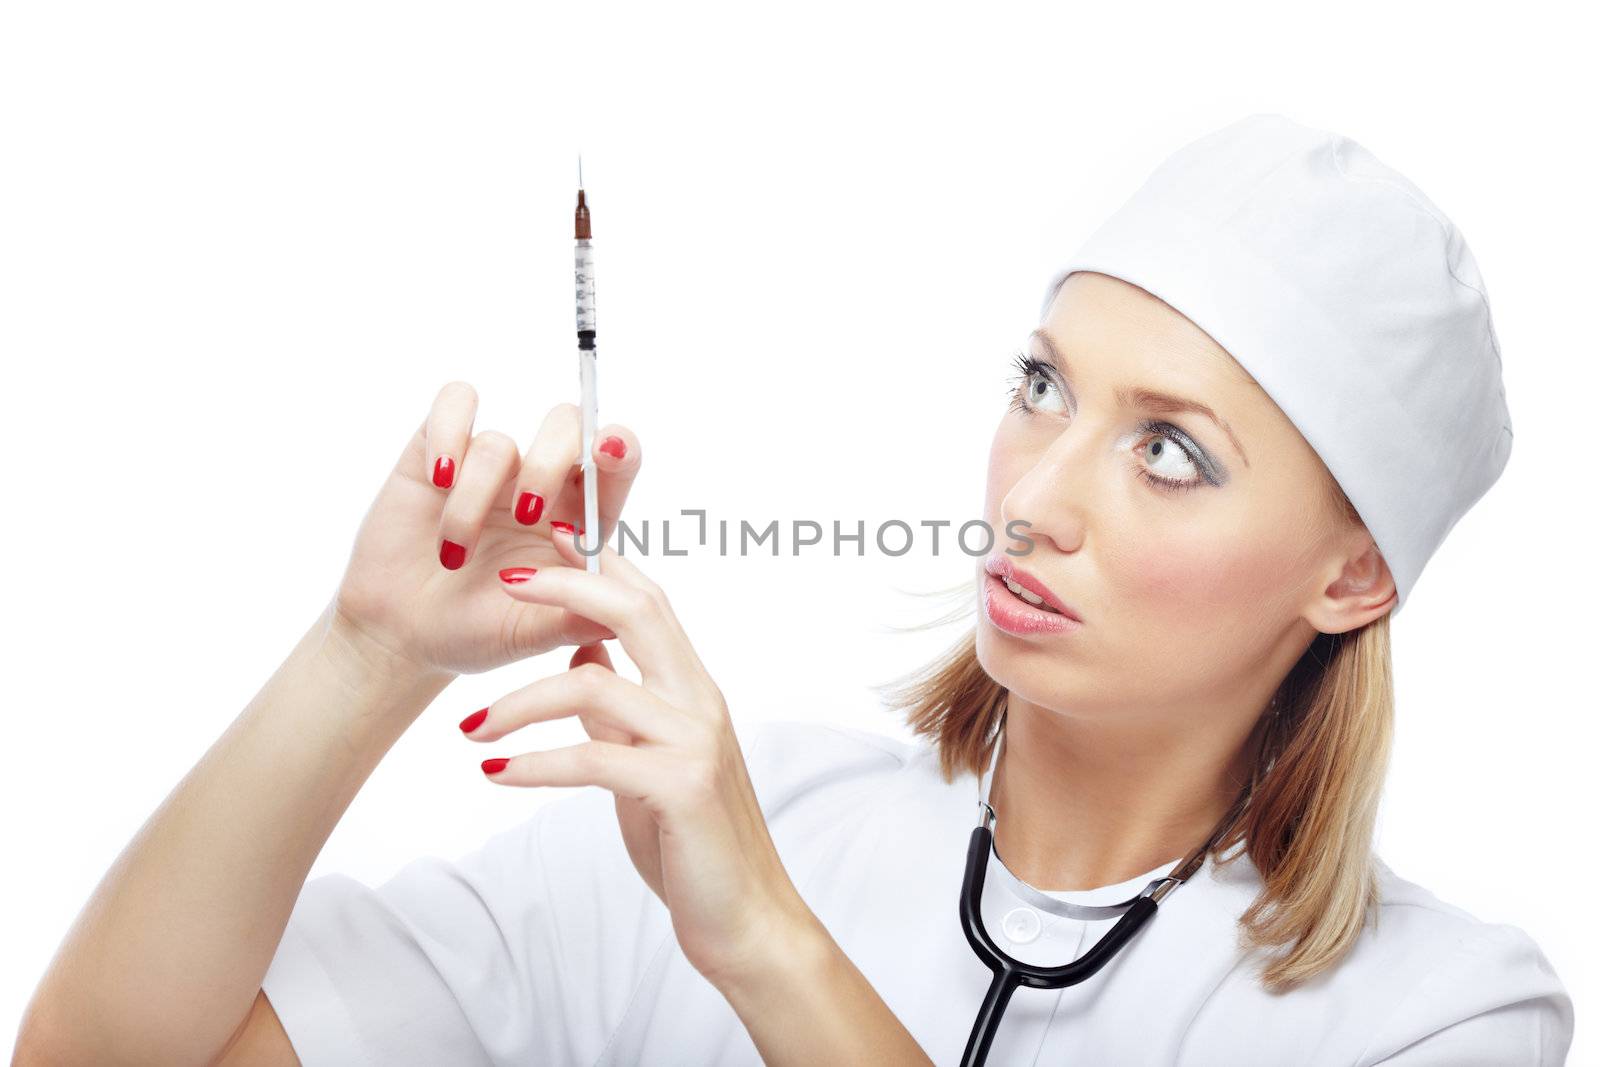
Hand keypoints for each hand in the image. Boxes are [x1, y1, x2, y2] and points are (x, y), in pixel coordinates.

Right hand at [332, 381, 640, 676]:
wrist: (402, 636)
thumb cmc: (475, 631)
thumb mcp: (530, 634)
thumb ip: (573, 619)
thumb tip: (620, 616)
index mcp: (578, 520)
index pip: (614, 465)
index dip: (619, 447)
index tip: (607, 452)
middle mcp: (538, 482)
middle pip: (566, 427)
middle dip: (549, 464)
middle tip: (527, 515)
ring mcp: (490, 465)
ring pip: (498, 441)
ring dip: (473, 500)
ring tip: (453, 555)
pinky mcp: (437, 449)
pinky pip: (455, 401)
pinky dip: (447, 433)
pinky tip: (436, 479)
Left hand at [463, 528, 818, 988]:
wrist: (745, 916)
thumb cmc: (693, 841)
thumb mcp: (647, 762)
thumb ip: (619, 710)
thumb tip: (583, 652)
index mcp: (693, 689)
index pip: (650, 602)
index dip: (601, 562)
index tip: (552, 536)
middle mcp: (700, 702)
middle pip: (635, 610)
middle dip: (568, 585)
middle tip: (507, 581)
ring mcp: (694, 741)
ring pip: (592, 683)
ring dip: (518, 700)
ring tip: (470, 725)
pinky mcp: (679, 787)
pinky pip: (590, 757)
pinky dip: (533, 762)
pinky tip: (496, 771)